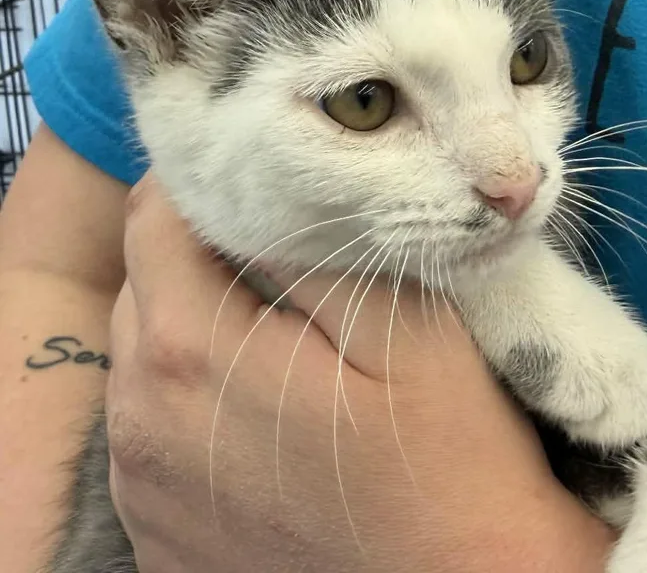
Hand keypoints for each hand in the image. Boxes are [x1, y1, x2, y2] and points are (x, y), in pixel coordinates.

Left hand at [107, 174, 613, 572]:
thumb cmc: (450, 464)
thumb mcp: (409, 334)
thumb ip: (321, 254)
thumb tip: (265, 198)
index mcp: (190, 356)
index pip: (152, 222)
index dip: (200, 184)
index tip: (252, 177)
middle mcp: (140, 423)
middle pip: (143, 284)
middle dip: (199, 248)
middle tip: (274, 244)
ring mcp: (142, 484)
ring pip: (142, 353)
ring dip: (195, 318)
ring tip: (271, 320)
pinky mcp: (158, 526)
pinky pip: (150, 421)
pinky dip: (191, 387)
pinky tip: (258, 400)